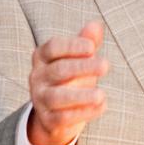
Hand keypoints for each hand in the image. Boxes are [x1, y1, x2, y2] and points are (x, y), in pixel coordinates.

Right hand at [27, 20, 108, 144]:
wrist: (55, 114)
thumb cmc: (70, 78)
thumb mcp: (78, 58)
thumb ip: (86, 42)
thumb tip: (96, 25)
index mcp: (42, 57)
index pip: (52, 47)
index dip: (72, 46)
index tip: (92, 47)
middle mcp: (37, 77)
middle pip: (58, 70)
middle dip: (83, 67)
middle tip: (106, 65)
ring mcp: (40, 99)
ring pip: (57, 97)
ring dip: (81, 95)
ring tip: (102, 94)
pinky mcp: (48, 120)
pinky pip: (63, 117)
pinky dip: (83, 113)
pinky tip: (102, 106)